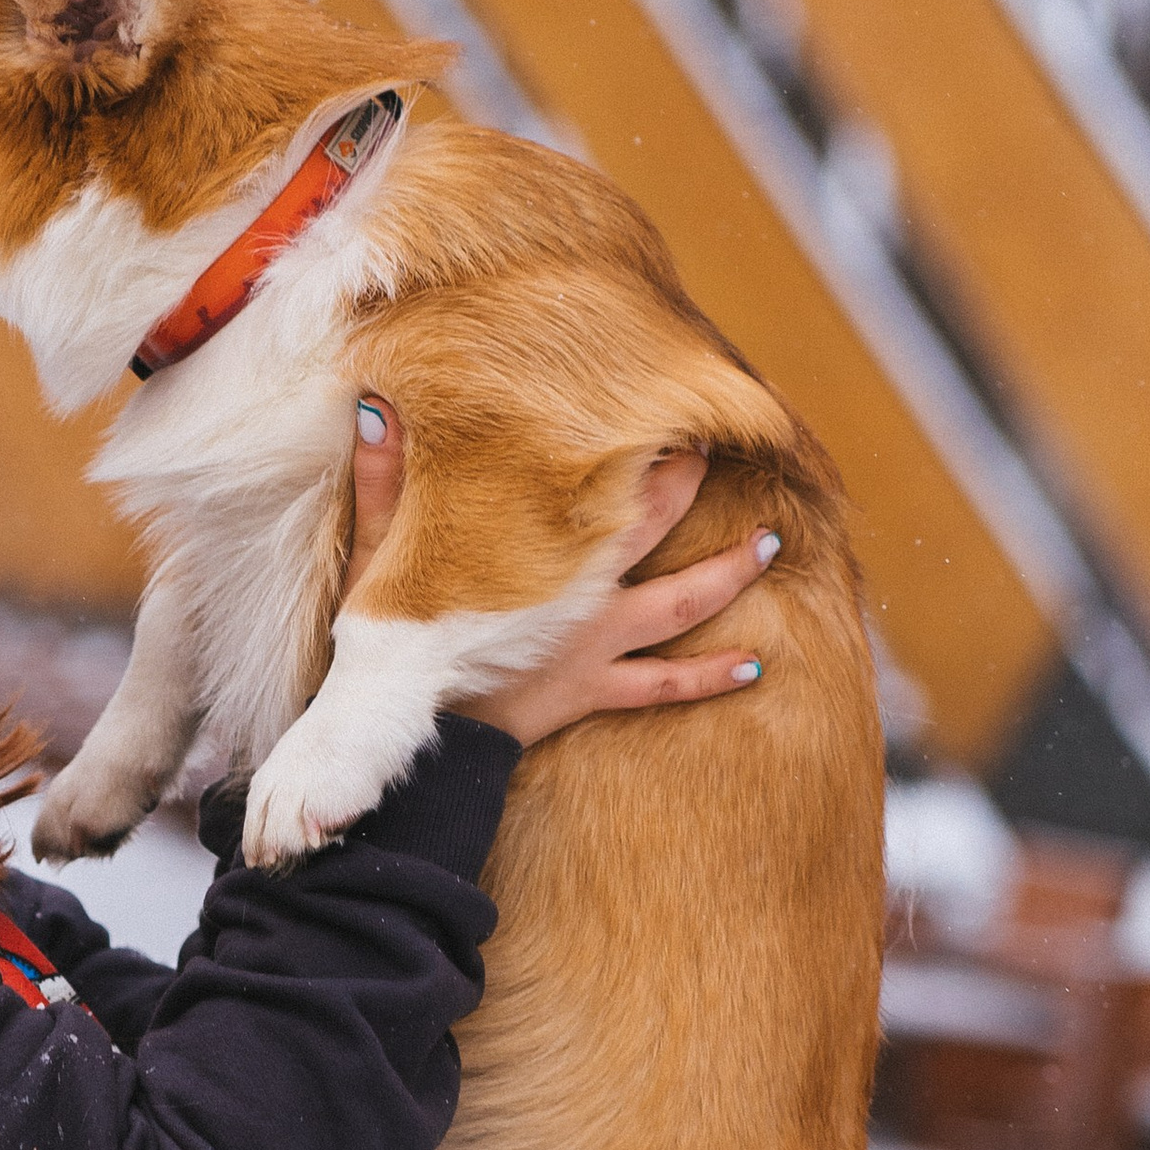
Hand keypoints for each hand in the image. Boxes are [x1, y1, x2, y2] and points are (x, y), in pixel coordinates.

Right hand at [342, 400, 775, 754]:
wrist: (414, 745)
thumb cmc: (394, 651)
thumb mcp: (380, 562)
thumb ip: (383, 485)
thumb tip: (378, 407)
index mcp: (542, 557)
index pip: (597, 484)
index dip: (629, 444)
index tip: (656, 403)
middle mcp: (583, 596)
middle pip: (653, 527)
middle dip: (685, 484)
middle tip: (714, 446)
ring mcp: (597, 647)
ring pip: (682, 604)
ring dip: (729, 574)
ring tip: (771, 545)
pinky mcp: (592, 692)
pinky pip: (664, 687)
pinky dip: (710, 677)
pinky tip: (757, 666)